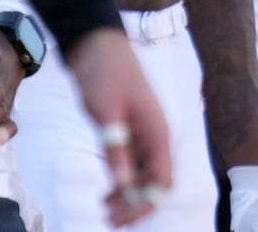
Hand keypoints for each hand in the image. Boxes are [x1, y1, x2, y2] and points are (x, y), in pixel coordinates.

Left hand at [64, 27, 172, 227]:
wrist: (94, 44)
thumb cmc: (103, 73)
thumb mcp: (106, 112)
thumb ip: (116, 148)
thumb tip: (123, 185)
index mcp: (157, 131)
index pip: (163, 180)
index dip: (145, 203)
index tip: (121, 217)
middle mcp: (154, 136)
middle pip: (155, 181)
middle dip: (136, 204)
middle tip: (108, 219)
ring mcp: (142, 133)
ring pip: (143, 174)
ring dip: (128, 195)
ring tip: (105, 209)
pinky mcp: (127, 130)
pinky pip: (131, 164)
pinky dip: (121, 180)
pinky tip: (106, 190)